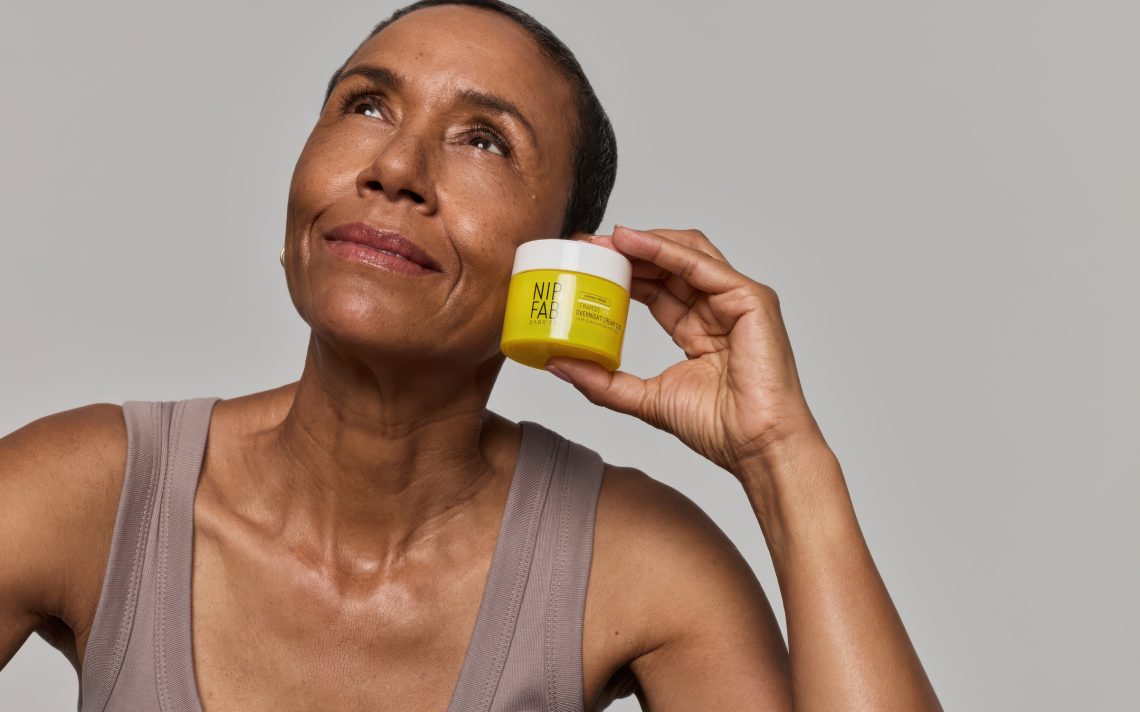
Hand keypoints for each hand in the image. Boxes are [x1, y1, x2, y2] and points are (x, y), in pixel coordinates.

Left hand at [546, 225, 824, 475]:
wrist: (756, 447)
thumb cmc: (721, 428)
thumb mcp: (646, 399)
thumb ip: (604, 382)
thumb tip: (558, 365)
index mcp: (698, 328)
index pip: (656, 286)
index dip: (622, 272)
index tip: (584, 264)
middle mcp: (718, 308)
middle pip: (669, 263)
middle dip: (628, 251)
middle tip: (587, 245)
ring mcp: (737, 300)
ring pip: (688, 253)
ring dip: (645, 242)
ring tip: (606, 239)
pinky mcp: (751, 299)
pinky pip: (702, 265)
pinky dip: (666, 250)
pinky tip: (633, 243)